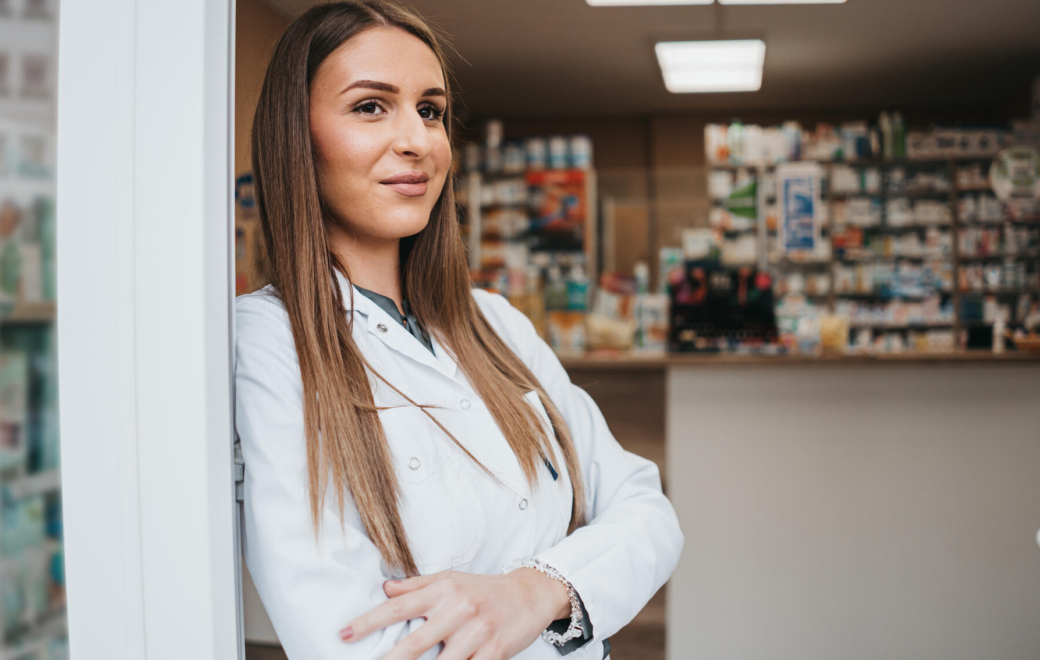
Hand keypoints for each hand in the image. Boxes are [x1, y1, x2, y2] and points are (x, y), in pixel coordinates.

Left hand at [339, 568, 570, 659]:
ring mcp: (477, 633)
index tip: (343, 634)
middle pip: (414, 644)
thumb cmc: (484, 588)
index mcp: (442, 591)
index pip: (398, 606)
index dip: (368, 621)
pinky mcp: (495, 652)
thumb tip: (384, 587)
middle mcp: (458, 610)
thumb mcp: (450, 578)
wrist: (530, 593)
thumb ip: (416, 586)